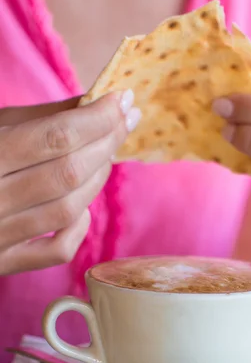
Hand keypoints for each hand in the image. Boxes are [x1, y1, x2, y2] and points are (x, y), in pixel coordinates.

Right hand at [0, 90, 139, 274]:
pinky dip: (78, 229)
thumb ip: (39, 117)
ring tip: (108, 154)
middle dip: (107, 142)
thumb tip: (93, 102)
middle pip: (68, 172)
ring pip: (68, 209)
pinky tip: (82, 208)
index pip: (55, 137)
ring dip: (98, 179)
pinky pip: (55, 251)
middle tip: (126, 120)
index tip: (122, 100)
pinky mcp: (3, 261)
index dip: (97, 118)